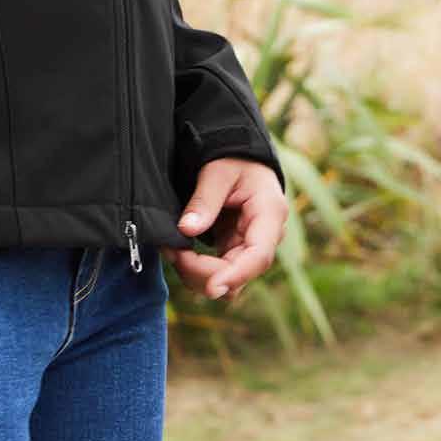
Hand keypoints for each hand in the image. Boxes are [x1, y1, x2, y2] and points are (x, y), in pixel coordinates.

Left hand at [160, 157, 287, 301]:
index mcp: (269, 214)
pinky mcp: (235, 248)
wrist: (237, 153)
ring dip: (197, 272)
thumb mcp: (217, 171)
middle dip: (203, 271)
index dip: (235, 275)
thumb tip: (186, 229)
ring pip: (227, 278)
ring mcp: (250, 245)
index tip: (211, 288)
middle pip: (239, 273)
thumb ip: (204, 200)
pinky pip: (218, 270)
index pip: (258, 256)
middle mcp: (265, 237)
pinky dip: (196, 267)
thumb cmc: (232, 157)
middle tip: (171, 251)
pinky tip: (178, 252)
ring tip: (171, 249)